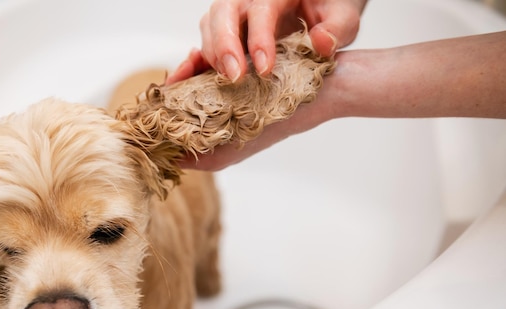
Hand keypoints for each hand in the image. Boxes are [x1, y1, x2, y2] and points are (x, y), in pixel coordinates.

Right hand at [167, 0, 363, 83]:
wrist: (321, 6)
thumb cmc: (330, 8)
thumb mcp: (343, 13)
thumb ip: (338, 26)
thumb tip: (321, 44)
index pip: (260, 10)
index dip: (259, 38)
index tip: (265, 69)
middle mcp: (248, 0)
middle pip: (222, 14)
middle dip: (224, 46)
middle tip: (235, 77)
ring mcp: (233, 17)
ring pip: (209, 27)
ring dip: (209, 57)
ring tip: (220, 84)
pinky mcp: (226, 36)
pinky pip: (202, 46)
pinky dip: (191, 65)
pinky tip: (181, 83)